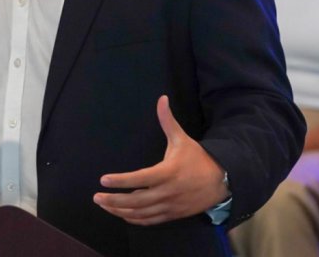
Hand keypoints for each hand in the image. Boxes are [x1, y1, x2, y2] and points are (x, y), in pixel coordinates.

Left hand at [93, 95, 228, 225]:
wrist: (221, 181)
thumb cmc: (198, 158)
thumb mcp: (182, 139)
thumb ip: (168, 120)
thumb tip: (162, 98)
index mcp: (168, 172)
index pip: (140, 179)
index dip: (120, 181)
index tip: (103, 180)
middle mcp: (167, 192)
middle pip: (136, 201)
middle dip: (114, 200)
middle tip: (97, 197)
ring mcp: (170, 206)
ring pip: (140, 213)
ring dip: (120, 211)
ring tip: (104, 205)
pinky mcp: (172, 215)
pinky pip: (150, 220)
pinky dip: (134, 219)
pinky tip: (122, 214)